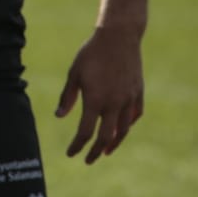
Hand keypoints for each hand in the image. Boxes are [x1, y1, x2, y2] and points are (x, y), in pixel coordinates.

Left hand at [55, 25, 143, 164]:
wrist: (119, 36)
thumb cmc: (91, 53)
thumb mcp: (74, 73)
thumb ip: (68, 97)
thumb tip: (59, 116)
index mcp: (95, 100)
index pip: (85, 132)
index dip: (77, 146)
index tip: (71, 153)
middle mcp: (114, 104)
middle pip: (106, 137)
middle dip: (95, 151)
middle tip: (88, 160)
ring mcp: (129, 99)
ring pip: (124, 129)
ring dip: (114, 142)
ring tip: (106, 151)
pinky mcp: (138, 92)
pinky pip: (134, 115)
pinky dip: (128, 125)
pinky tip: (121, 129)